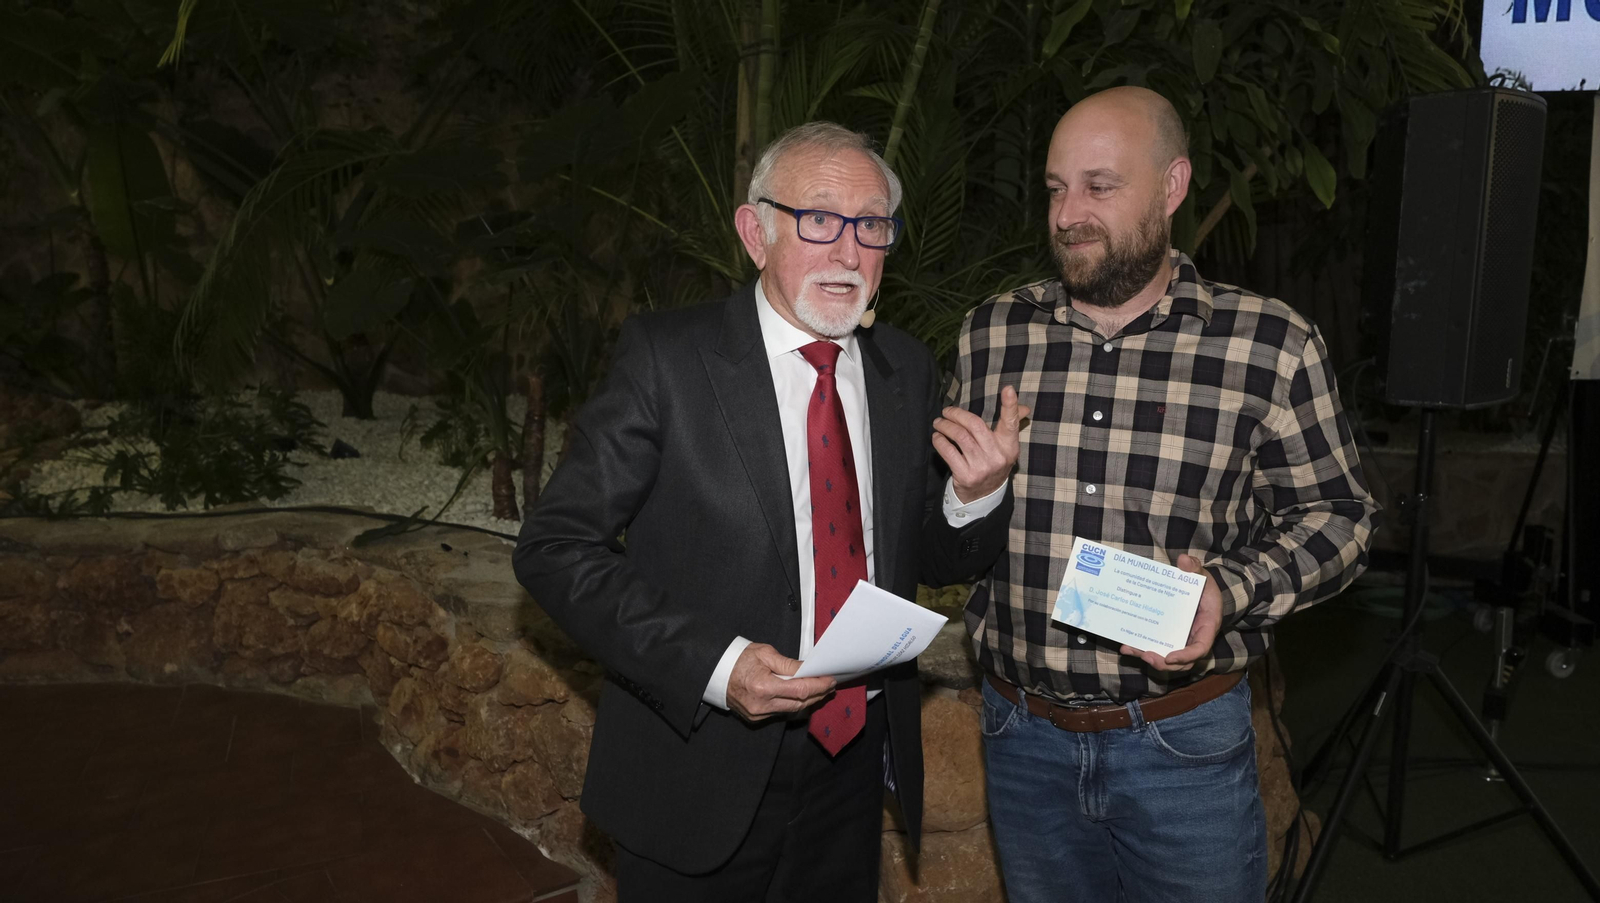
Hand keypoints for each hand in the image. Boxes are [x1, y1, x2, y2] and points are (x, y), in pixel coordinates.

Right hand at [726, 643, 836, 721]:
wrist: (716, 672)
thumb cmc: (739, 659)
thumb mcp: (765, 654)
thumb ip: (789, 665)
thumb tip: (809, 669)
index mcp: (763, 686)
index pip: (800, 690)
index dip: (819, 686)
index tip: (831, 680)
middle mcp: (761, 705)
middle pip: (799, 703)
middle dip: (817, 694)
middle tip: (829, 685)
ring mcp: (758, 714)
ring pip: (792, 710)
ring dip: (807, 700)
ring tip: (819, 690)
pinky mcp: (756, 718)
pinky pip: (780, 713)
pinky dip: (792, 704)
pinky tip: (801, 696)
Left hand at [933, 385, 1030, 503]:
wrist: (983, 496)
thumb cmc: (992, 462)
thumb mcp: (1005, 447)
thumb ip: (1011, 425)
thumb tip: (1025, 407)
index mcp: (1009, 446)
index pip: (1010, 423)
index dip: (1010, 405)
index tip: (1007, 389)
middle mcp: (997, 456)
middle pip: (975, 425)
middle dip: (957, 414)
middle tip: (946, 411)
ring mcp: (982, 467)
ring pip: (959, 437)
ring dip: (945, 426)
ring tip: (938, 423)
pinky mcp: (966, 476)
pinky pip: (948, 452)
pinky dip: (939, 441)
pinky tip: (937, 437)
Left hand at [1120, 555, 1222, 672]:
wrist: (1200, 591)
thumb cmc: (1203, 586)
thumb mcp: (1203, 575)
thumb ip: (1195, 568)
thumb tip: (1183, 561)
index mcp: (1206, 627)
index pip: (1200, 648)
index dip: (1186, 656)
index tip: (1170, 657)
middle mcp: (1193, 639)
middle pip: (1181, 662)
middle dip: (1163, 663)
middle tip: (1147, 656)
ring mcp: (1179, 641)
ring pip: (1166, 659)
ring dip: (1149, 658)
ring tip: (1131, 650)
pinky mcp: (1167, 638)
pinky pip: (1156, 648)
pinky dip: (1141, 649)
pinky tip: (1125, 646)